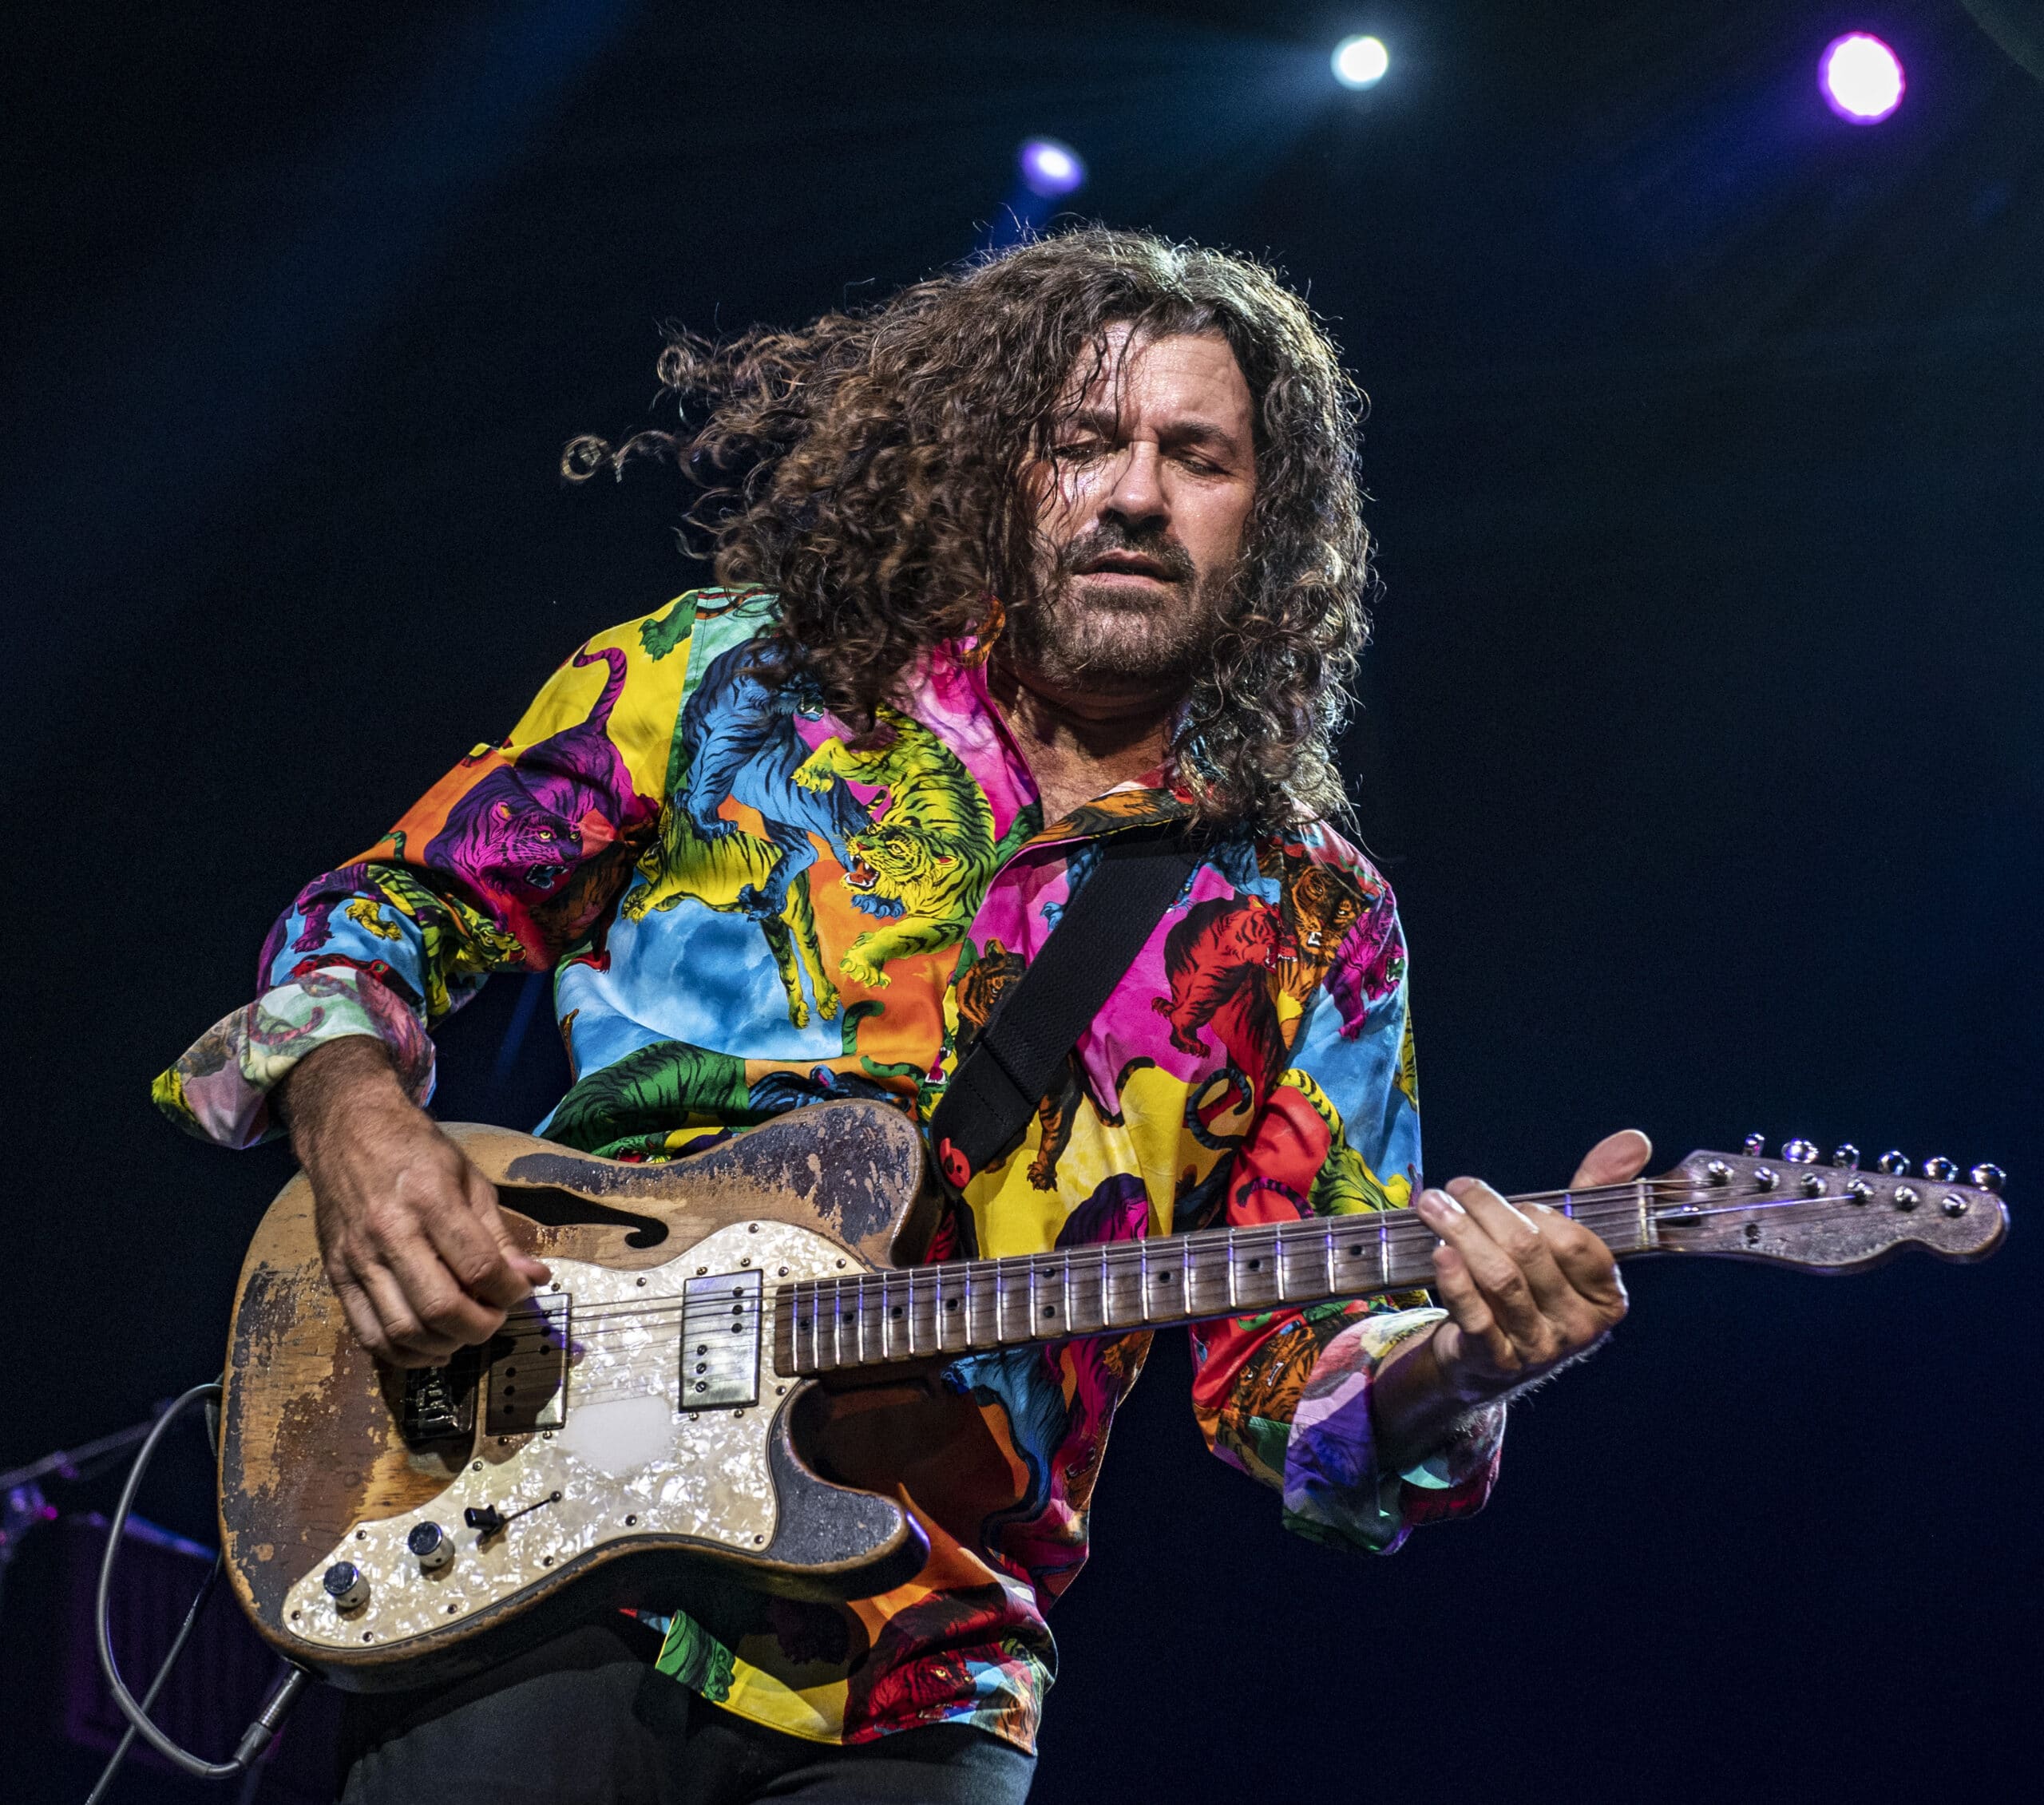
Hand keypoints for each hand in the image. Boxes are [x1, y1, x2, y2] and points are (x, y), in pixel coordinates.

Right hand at [280, 1038, 550, 1367]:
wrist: (347, 1131)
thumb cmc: (416, 1151)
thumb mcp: (469, 1178)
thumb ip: (499, 1234)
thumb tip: (534, 1278)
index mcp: (430, 1200)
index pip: (478, 1267)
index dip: (510, 1292)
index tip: (521, 1291)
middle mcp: (390, 1233)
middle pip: (440, 1308)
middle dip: (480, 1327)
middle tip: (495, 1317)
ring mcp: (357, 1258)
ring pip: (402, 1330)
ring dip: (445, 1345)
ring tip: (465, 1332)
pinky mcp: (335, 1276)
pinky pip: (367, 1334)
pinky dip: (403, 1354)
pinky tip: (430, 1347)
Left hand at [1416, 1129, 1647, 1406]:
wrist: (1489, 1360)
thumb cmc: (1532, 1289)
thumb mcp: (1565, 1243)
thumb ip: (1595, 1189)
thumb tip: (1634, 1139)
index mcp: (1607, 1298)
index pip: (1577, 1243)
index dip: (1539, 1214)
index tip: (1512, 1200)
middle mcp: (1579, 1327)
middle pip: (1529, 1253)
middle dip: (1486, 1210)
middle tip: (1453, 1188)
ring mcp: (1539, 1348)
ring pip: (1500, 1279)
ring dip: (1461, 1233)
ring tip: (1432, 1205)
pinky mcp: (1496, 1362)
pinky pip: (1475, 1316)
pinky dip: (1455, 1281)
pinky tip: (1439, 1252)